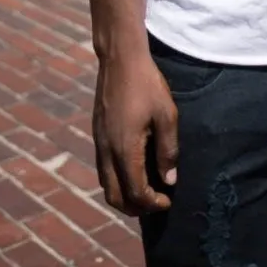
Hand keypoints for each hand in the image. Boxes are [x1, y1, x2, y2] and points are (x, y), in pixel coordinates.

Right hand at [93, 52, 178, 215]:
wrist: (120, 59)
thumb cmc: (147, 84)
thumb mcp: (167, 115)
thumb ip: (168, 150)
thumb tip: (169, 180)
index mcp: (124, 149)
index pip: (135, 193)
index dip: (153, 203)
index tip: (168, 200)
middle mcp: (106, 151)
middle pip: (114, 197)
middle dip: (136, 207)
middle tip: (156, 202)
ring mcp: (98, 143)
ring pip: (105, 185)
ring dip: (124, 195)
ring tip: (147, 189)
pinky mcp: (97, 134)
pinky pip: (103, 169)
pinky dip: (117, 180)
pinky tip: (135, 169)